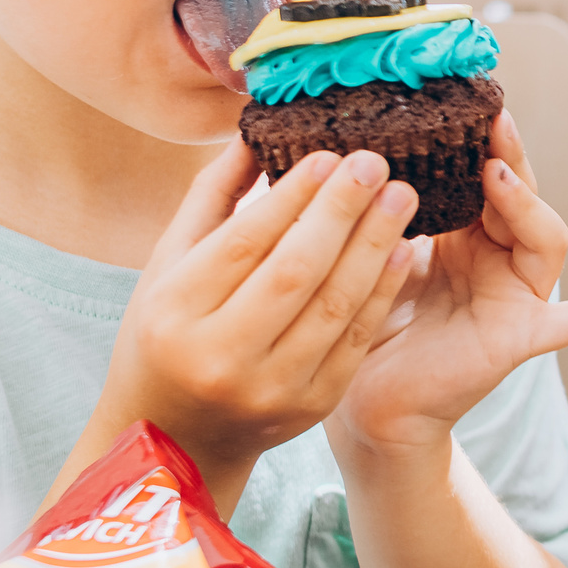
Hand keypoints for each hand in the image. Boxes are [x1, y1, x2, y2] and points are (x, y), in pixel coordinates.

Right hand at [82, 142, 417, 506]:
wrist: (177, 437)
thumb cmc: (167, 334)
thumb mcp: (169, 264)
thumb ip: (212, 197)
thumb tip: (257, 129)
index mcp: (175, 313)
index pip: (244, 241)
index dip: (291, 196)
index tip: (327, 154)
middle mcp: (220, 356)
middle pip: (294, 270)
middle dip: (340, 211)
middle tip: (374, 163)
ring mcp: (270, 388)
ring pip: (333, 305)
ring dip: (373, 244)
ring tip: (400, 196)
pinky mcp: (311, 404)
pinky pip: (355, 339)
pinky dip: (381, 290)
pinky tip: (401, 249)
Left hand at [337, 109, 567, 457]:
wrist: (368, 405)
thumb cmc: (370, 329)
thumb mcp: (378, 255)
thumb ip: (389, 214)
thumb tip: (367, 150)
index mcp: (463, 235)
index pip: (484, 177)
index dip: (481, 143)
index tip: (469, 105)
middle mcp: (498, 260)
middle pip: (521, 196)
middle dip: (507, 158)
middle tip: (490, 123)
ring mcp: (517, 298)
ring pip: (546, 238)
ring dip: (527, 204)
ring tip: (498, 176)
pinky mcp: (522, 338)